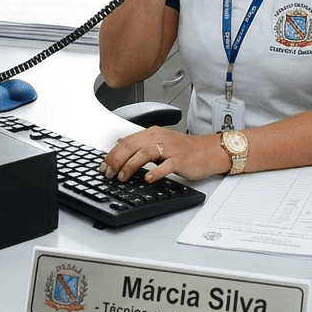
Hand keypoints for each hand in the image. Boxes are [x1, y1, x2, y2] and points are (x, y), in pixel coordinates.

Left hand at [99, 127, 225, 182]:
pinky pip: (165, 165)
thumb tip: (119, 145)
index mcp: (152, 133)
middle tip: (109, 173)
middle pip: (132, 146)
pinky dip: (155, 172)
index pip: (126, 141)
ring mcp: (169, 149)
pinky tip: (148, 179)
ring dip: (130, 166)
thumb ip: (141, 144)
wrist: (208, 151)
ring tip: (122, 177)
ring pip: (144, 153)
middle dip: (116, 160)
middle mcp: (159, 138)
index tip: (104, 166)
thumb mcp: (159, 142)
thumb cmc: (184, 149)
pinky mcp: (180, 160)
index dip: (112, 154)